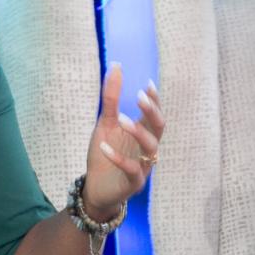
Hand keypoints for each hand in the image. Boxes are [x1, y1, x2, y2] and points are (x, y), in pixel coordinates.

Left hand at [82, 63, 164, 219]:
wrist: (96, 187)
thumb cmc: (104, 154)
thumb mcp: (105, 124)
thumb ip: (111, 100)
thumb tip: (115, 67)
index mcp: (143, 134)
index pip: (155, 115)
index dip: (155, 101)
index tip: (148, 84)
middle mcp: (147, 149)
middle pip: (159, 128)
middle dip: (152, 112)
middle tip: (139, 97)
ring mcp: (143, 166)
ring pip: (150, 148)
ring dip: (137, 131)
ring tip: (120, 118)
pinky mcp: (134, 183)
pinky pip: (131, 170)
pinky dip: (118, 158)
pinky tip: (103, 147)